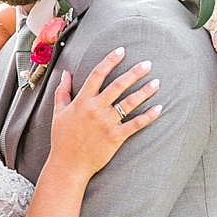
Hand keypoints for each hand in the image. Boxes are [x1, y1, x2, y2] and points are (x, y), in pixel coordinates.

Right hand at [48, 48, 163, 176]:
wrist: (68, 165)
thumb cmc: (62, 139)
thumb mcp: (58, 112)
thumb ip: (62, 91)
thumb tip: (65, 73)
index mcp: (82, 101)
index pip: (97, 74)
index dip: (110, 61)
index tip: (121, 51)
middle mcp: (96, 109)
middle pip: (118, 85)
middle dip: (134, 73)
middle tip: (147, 63)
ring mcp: (106, 123)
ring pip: (129, 103)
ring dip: (144, 91)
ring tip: (156, 82)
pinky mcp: (115, 137)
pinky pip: (135, 124)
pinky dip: (148, 116)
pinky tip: (159, 108)